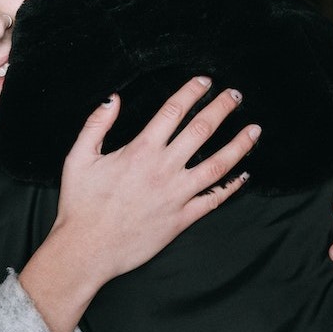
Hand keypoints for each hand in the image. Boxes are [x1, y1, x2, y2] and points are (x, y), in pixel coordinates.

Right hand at [20, 76, 260, 331]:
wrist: (87, 250)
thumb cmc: (80, 206)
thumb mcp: (78, 158)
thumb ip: (96, 124)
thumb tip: (114, 99)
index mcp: (140, 151)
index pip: (173, 111)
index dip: (191, 92)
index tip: (205, 81)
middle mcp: (163, 170)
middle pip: (201, 130)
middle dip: (222, 108)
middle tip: (236, 95)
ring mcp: (176, 195)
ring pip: (217, 164)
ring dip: (239, 145)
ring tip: (254, 129)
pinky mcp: (182, 219)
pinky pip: (214, 200)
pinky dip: (231, 187)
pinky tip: (243, 175)